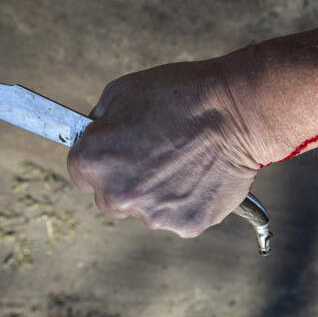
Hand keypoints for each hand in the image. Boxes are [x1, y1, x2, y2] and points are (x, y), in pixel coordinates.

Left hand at [67, 54, 259, 237]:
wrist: (236, 111)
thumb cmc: (181, 95)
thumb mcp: (122, 92)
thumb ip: (100, 123)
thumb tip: (95, 137)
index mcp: (93, 161)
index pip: (81, 173)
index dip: (101, 159)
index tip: (118, 152)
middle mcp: (117, 195)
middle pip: (110, 199)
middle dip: (125, 181)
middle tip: (153, 156)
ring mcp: (153, 214)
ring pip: (146, 210)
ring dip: (158, 192)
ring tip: (183, 161)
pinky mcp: (186, 224)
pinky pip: (178, 216)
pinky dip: (186, 200)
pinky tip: (199, 175)